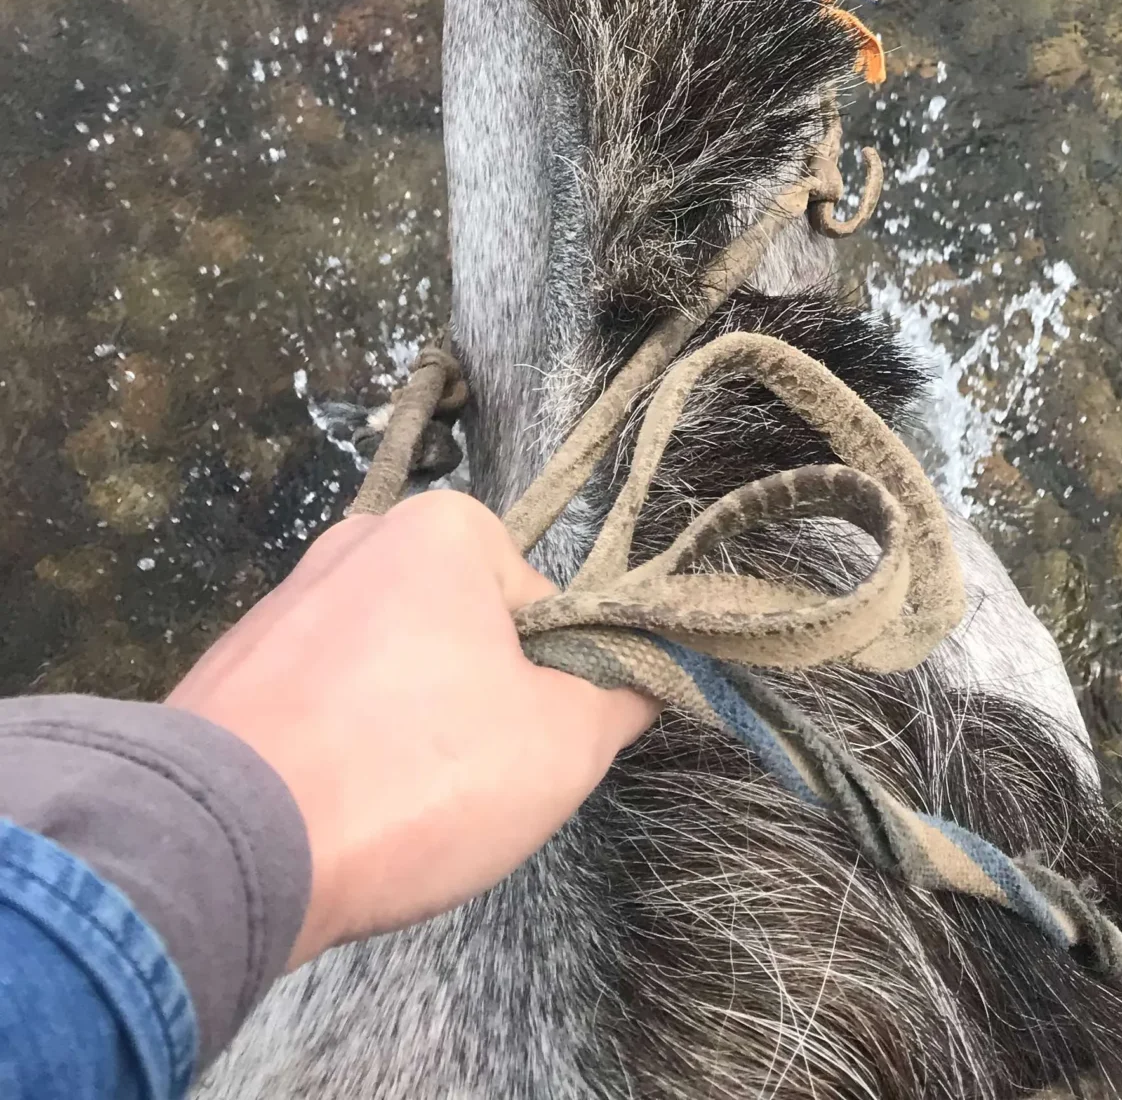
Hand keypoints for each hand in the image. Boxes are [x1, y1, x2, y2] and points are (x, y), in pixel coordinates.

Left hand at [169, 491, 653, 966]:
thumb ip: (624, 696)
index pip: (541, 612)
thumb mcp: (566, 744)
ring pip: (386, 676)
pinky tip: (326, 815)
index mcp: (443, 527)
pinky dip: (332, 755)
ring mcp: (280, 605)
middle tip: (459, 788)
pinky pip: (314, 710)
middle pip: (460, 636)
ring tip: (386, 811)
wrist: (223, 848)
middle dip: (470, 708)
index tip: (524, 755)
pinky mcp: (226, 674)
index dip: (551, 692)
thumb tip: (644, 677)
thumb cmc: (414, 774)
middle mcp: (357, 540)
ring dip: (399, 735)